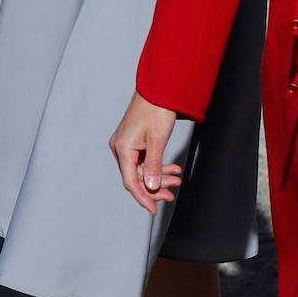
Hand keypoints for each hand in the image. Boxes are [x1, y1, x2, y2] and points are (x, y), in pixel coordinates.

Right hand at [109, 91, 181, 214]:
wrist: (158, 88)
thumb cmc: (156, 109)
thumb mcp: (157, 140)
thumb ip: (153, 165)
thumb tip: (151, 187)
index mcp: (122, 148)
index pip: (131, 181)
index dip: (143, 197)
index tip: (153, 208)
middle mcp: (120, 147)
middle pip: (136, 176)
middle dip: (155, 186)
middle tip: (171, 193)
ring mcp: (126, 143)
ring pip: (142, 169)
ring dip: (159, 175)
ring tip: (177, 179)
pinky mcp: (133, 140)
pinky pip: (144, 159)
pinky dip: (157, 165)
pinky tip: (171, 168)